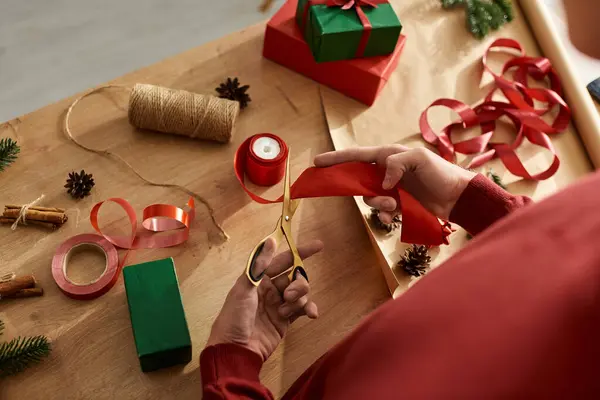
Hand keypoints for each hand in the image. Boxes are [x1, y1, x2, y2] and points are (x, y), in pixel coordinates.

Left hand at [206, 238, 322, 360]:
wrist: (235, 350)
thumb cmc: (235, 317)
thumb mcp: (244, 289)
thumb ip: (259, 265)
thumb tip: (271, 239)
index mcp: (258, 278)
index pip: (282, 260)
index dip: (300, 252)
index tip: (318, 246)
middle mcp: (270, 289)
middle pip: (294, 277)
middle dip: (298, 283)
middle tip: (288, 295)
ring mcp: (279, 304)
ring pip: (299, 293)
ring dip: (298, 299)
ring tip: (285, 311)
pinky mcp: (285, 320)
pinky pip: (302, 309)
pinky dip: (308, 309)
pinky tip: (311, 314)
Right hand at [314, 146, 474, 221]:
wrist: (458, 197)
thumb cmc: (441, 173)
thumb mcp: (420, 159)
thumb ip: (397, 163)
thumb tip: (383, 181)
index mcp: (389, 155)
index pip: (356, 156)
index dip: (336, 158)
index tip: (317, 162)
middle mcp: (387, 170)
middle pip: (360, 180)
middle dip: (364, 191)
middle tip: (386, 198)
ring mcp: (391, 188)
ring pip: (369, 198)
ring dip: (378, 204)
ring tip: (395, 206)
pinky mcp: (398, 203)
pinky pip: (380, 210)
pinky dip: (383, 215)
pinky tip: (393, 217)